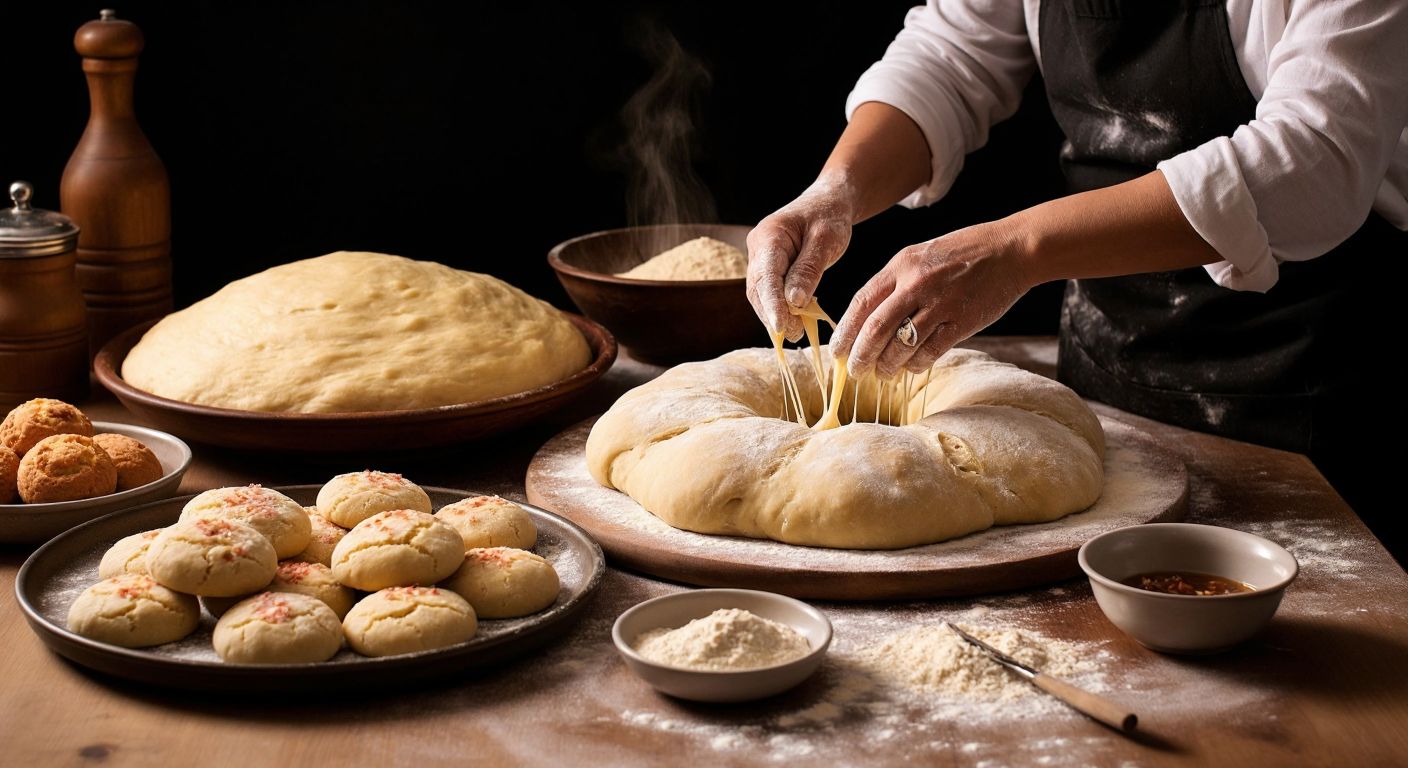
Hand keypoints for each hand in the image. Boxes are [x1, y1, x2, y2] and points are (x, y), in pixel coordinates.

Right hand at [745, 176, 855, 339]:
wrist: (828, 201)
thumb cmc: (829, 215)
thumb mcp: (826, 240)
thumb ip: (809, 269)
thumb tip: (794, 302)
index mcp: (769, 235)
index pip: (766, 275)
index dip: (772, 303)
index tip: (781, 326)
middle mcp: (758, 247)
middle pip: (758, 288)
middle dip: (773, 313)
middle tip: (795, 334)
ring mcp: (760, 257)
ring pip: (761, 293)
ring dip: (776, 314)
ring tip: (796, 332)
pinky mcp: (768, 266)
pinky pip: (769, 291)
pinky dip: (780, 307)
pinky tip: (794, 321)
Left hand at [830, 222, 1031, 377]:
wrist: (1011, 250)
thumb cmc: (963, 253)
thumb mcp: (920, 256)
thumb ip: (894, 282)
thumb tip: (867, 317)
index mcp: (902, 265)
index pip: (861, 302)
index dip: (845, 331)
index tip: (836, 350)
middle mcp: (917, 284)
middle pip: (876, 328)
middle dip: (860, 355)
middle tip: (854, 371)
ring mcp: (940, 303)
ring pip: (901, 344)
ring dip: (887, 364)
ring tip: (882, 373)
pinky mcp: (962, 322)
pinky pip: (930, 351)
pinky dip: (916, 364)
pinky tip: (910, 368)